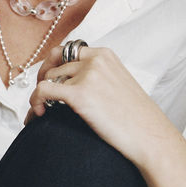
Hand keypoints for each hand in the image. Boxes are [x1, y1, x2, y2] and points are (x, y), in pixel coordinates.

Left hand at [27, 45, 181, 170]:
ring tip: (43, 110)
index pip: (68, 50)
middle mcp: (96, 60)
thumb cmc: (138, 119)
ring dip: (40, 94)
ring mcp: (88, 75)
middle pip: (54, 62)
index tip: (52, 79)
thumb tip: (72, 82)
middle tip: (43, 96)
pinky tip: (39, 113)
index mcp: (105, 55)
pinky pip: (43, 90)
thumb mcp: (120, 84)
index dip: (55, 64)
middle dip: (44, 78)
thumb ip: (98, 76)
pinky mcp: (80, 94)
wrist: (150, 136)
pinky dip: (35, 101)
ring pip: (48, 77)